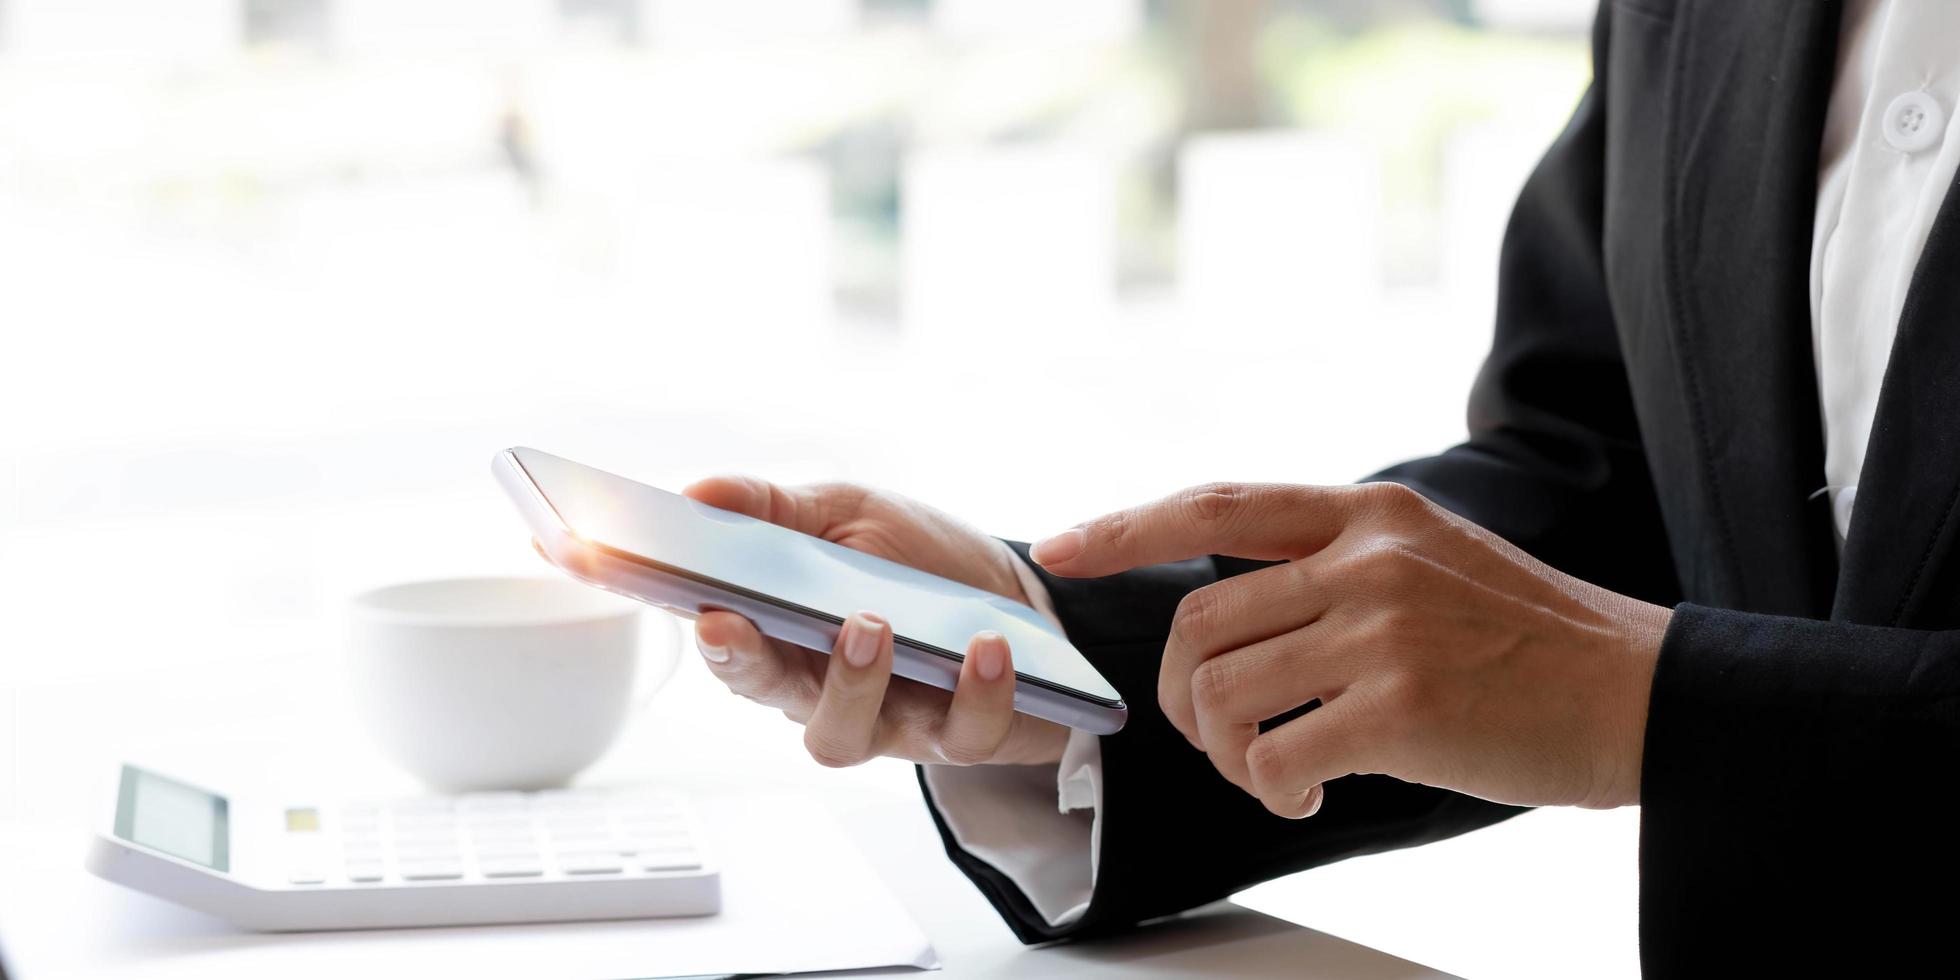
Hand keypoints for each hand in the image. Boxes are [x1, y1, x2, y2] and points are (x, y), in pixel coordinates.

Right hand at [681, 476, 1070, 767]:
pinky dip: (976, 692)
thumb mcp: (848, 513)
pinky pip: (960, 734)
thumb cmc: (915, 555)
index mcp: (785, 635)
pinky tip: (986, 645)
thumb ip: (774, 508)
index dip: (716, 639)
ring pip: (846, 735)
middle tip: (760, 618)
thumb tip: (698, 491)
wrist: (1015, 590)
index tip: (712, 615)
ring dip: (855, 683)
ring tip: (879, 624)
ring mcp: (888, 721)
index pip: (731, 647)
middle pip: (773, 696)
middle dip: (760, 664)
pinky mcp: (959, 735)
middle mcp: (823, 689)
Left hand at [1030, 481, 1669, 816]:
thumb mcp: (1433, 557)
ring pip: (1218, 694)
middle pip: (1196, 624)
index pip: (1216, 506)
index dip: (1127, 526)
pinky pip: (1272, 757)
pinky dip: (1270, 790)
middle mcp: (1367, 558)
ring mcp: (1381, 629)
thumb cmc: (1531, 640)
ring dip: (1223, 753)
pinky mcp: (1398, 706)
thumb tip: (1235, 603)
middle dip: (1179, 696)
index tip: (1062, 548)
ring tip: (1272, 770)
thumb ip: (1339, 562)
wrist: (1641, 692)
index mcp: (1370, 513)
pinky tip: (1311, 794)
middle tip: (1220, 736)